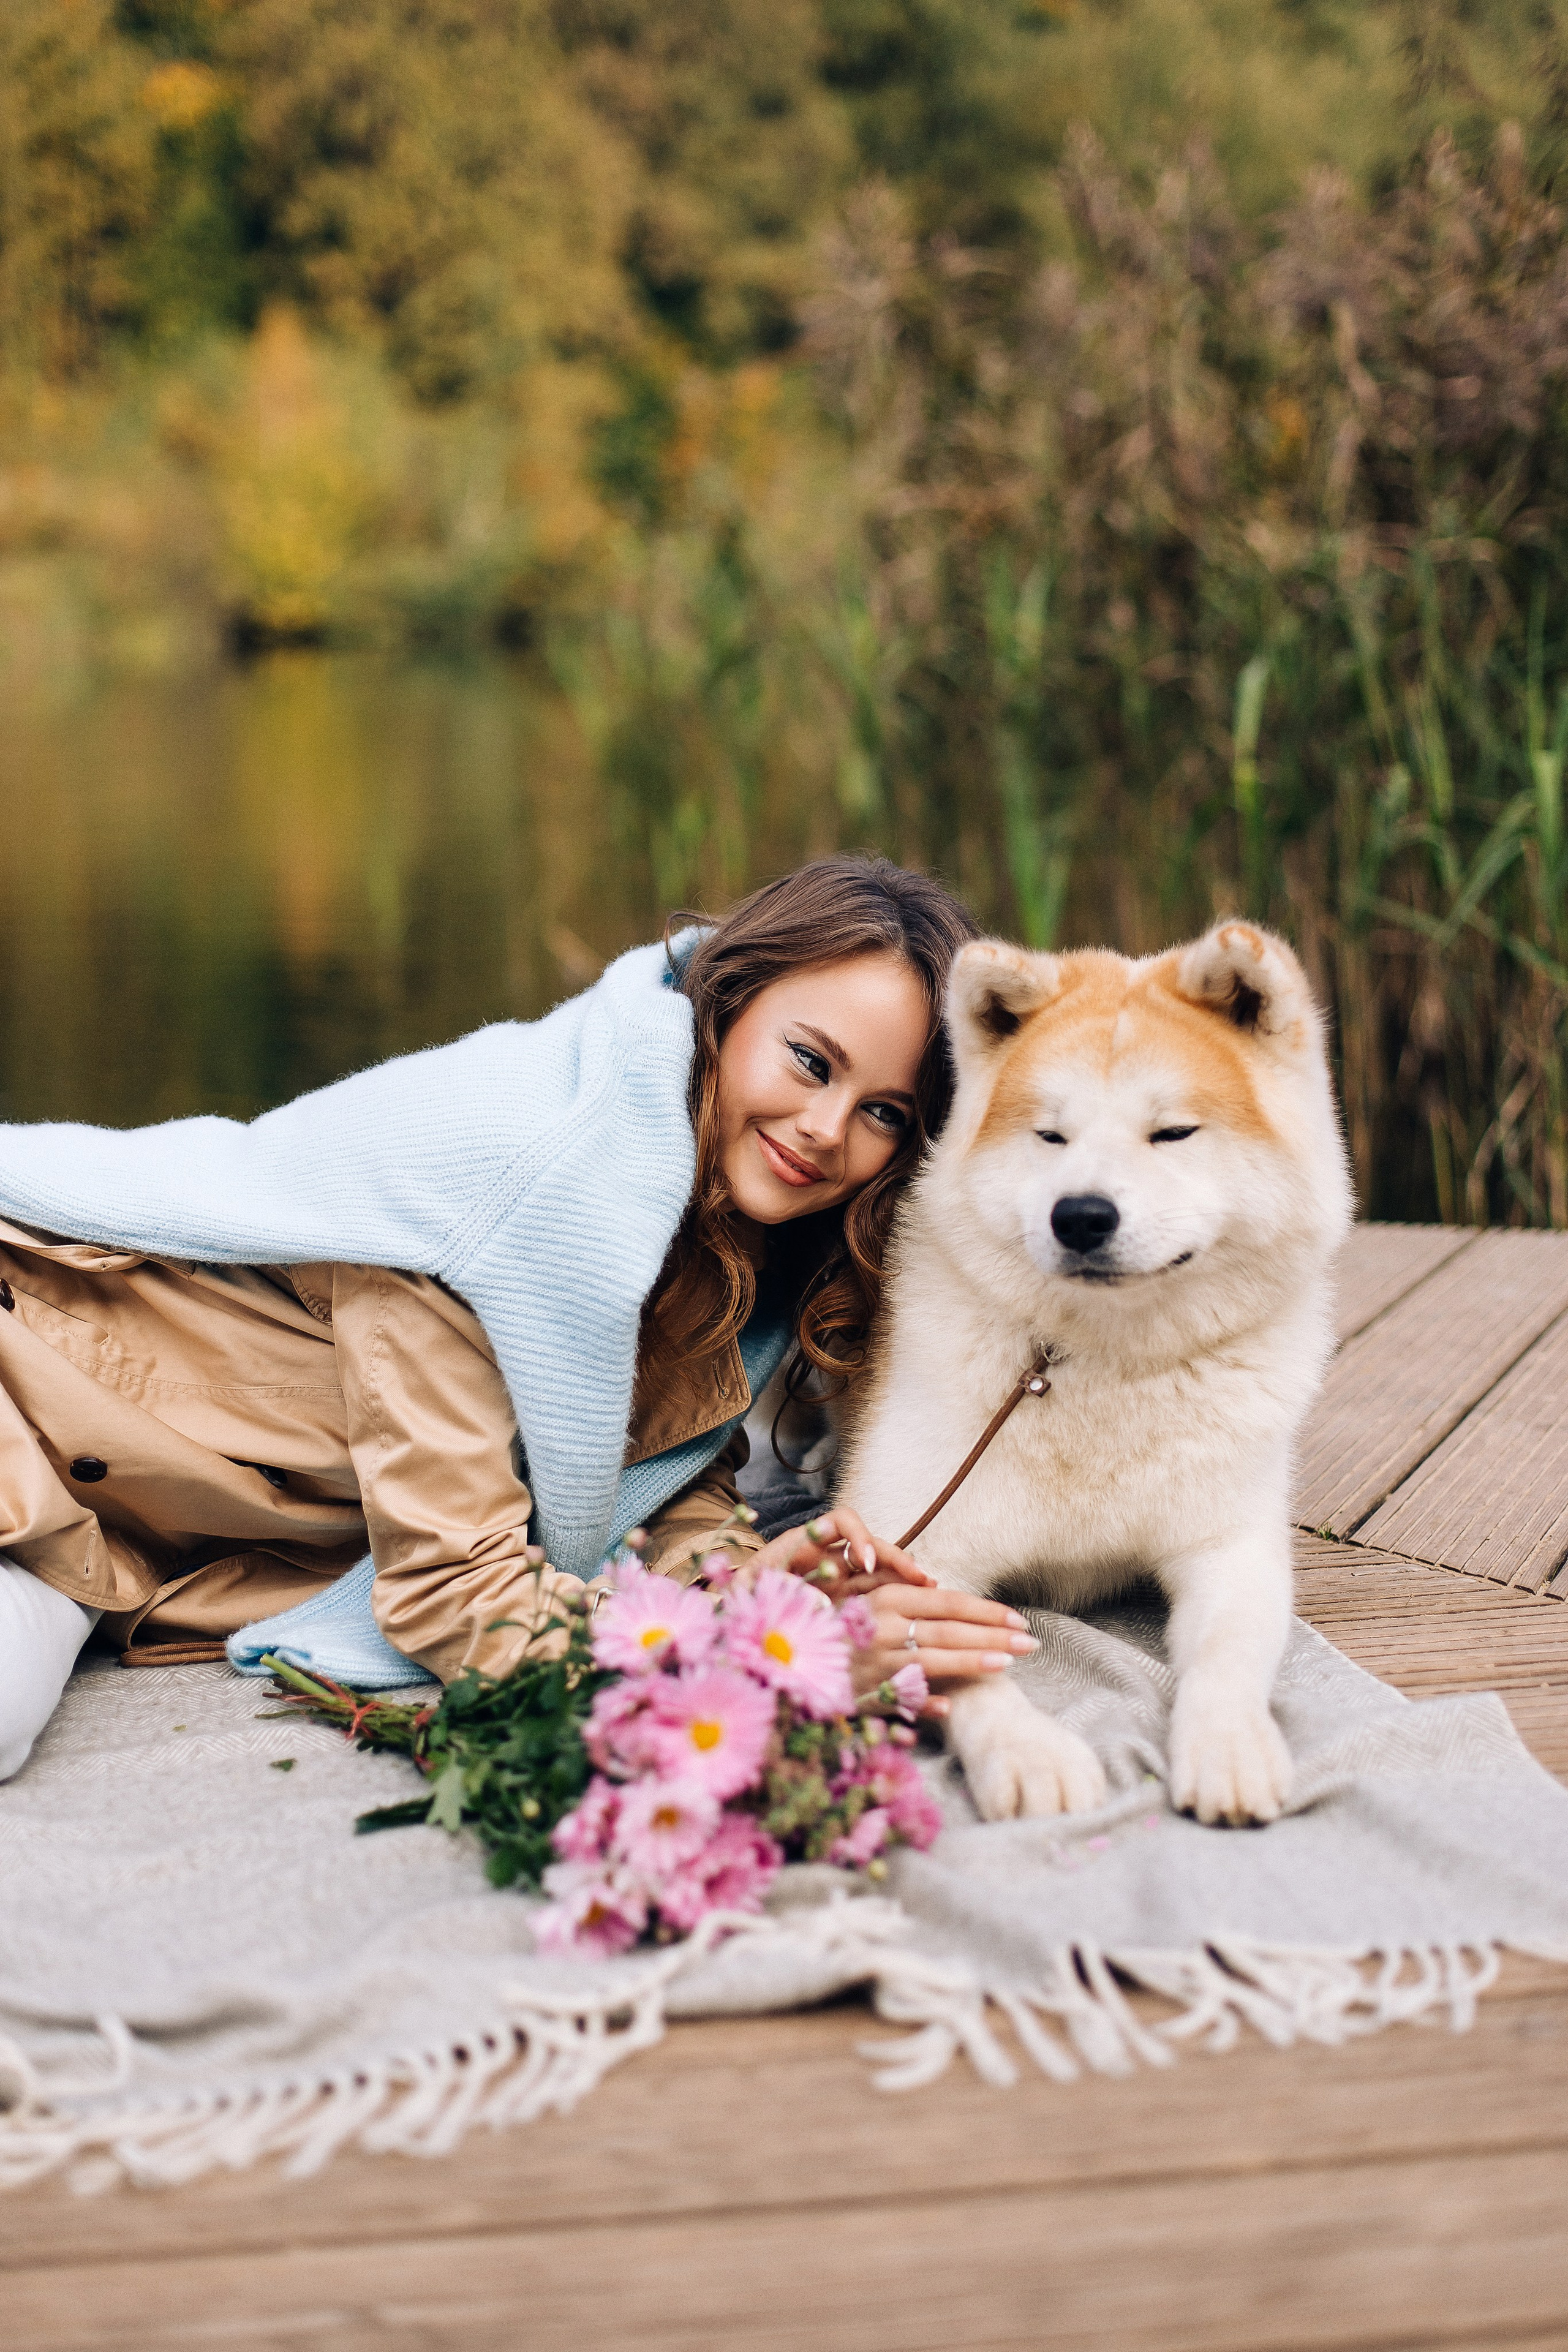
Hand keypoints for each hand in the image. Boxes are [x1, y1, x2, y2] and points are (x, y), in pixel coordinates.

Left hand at [746, 1507, 934, 1594]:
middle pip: (869, 1545)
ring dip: (904, 1576)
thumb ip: (758, 1585)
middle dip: (895, 1557)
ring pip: (879, 1569)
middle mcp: (827, 1556)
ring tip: (929, 1590)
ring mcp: (839, 1579)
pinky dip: (896, 1596)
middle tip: (917, 1578)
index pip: (840, 1522)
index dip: (857, 1536)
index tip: (864, 1562)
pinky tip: (917, 1606)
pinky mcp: (846, 1601)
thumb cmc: (741, 1596)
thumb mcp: (745, 1588)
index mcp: (804, 1545)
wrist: (736, 1616)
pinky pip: (876, 1594)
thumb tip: (788, 1594)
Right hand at [850, 1582, 1036, 1715]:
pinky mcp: (866, 1690)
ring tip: (1009, 1662)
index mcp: (887, 1598)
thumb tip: (938, 1587)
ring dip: (975, 1661)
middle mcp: (884, 1626)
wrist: (789, 1654)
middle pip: (951, 1629)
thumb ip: (903, 1595)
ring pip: (937, 1659)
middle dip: (995, 1635)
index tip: (1018, 1619)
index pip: (949, 1602)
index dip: (987, 1610)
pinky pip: (904, 1696)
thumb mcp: (866, 1598)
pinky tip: (952, 1704)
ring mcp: (877, 1660)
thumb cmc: (835, 1623)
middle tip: (1030, 1642)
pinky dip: (927, 1700)